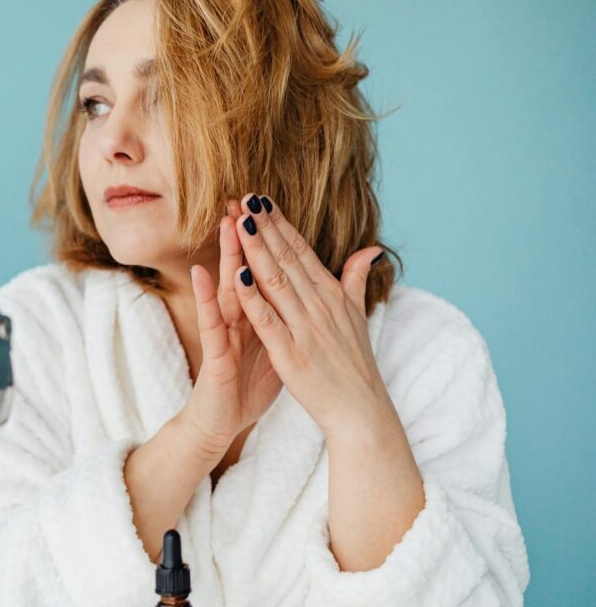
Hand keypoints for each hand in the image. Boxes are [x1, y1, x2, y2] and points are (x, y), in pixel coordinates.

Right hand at [179, 198, 283, 462]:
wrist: (224, 421)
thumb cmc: (247, 385)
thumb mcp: (278, 347)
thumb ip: (290, 317)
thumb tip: (309, 296)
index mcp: (258, 314)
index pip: (265, 271)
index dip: (271, 242)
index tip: (274, 208)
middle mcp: (238, 317)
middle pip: (243, 270)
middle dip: (246, 236)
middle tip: (245, 199)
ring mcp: (223, 333)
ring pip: (224, 289)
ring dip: (224, 256)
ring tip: (225, 223)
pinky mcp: (213, 352)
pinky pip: (210, 322)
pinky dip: (206, 298)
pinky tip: (199, 273)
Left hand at [229, 192, 392, 437]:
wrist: (360, 410)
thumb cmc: (354, 365)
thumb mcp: (357, 317)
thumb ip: (357, 280)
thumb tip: (370, 249)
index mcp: (332, 295)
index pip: (302, 251)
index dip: (280, 223)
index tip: (261, 199)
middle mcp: (320, 306)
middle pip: (287, 258)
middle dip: (264, 226)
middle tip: (243, 197)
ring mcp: (305, 328)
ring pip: (276, 280)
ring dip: (256, 249)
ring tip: (239, 221)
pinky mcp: (291, 353)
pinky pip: (267, 319)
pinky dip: (252, 296)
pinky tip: (236, 274)